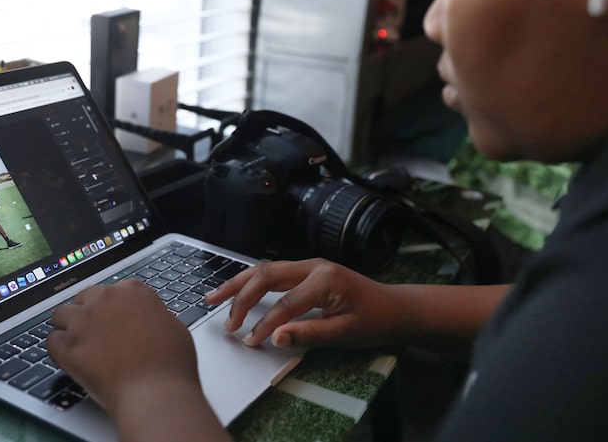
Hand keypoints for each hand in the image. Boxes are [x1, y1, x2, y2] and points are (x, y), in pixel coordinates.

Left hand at [47, 281, 198, 413]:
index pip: (113, 291)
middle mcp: (105, 299)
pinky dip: (58, 349)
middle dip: (90, 313)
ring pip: (61, 315)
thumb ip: (153, 315)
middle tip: (98, 334)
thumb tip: (148, 320)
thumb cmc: (170, 362)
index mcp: (132, 291)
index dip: (114, 308)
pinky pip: (51, 341)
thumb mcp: (172, 326)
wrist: (154, 391)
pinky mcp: (67, 347)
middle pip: (85, 298)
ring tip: (80, 345)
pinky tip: (70, 359)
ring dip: (69, 327)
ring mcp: (83, 322)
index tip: (117, 321)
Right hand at [205, 259, 395, 348]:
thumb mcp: (345, 333)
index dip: (264, 324)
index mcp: (324, 280)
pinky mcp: (306, 271)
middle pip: (266, 276)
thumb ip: (309, 334)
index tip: (250, 342)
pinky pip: (273, 272)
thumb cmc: (374, 320)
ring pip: (265, 270)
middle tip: (224, 319)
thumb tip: (275, 338)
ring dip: (238, 284)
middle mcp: (312, 266)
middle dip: (239, 296)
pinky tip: (237, 290)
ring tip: (213, 297)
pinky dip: (251, 281)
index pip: (284, 304)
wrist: (394, 307)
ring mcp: (308, 266)